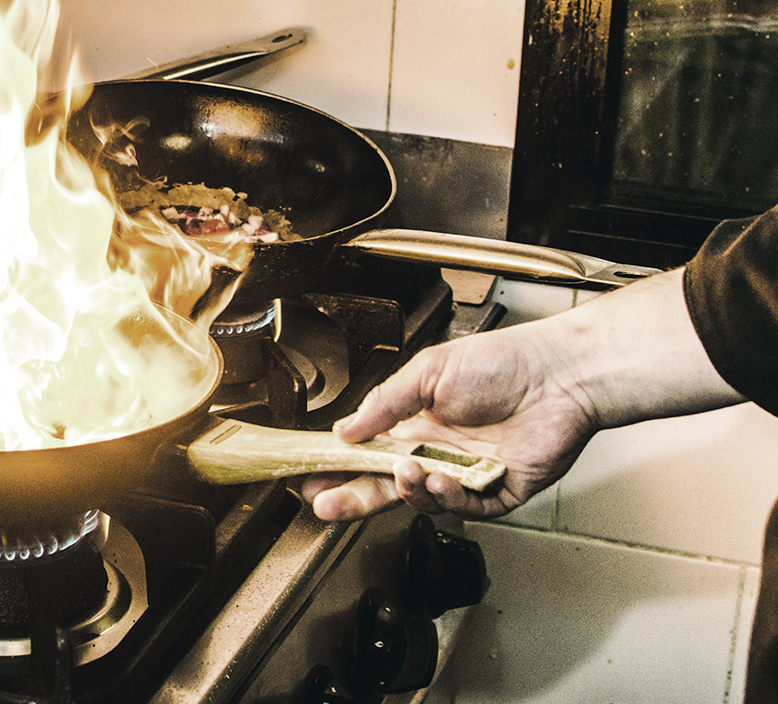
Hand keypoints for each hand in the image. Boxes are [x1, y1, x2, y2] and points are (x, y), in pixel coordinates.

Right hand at [301, 268, 740, 521]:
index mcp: (414, 423)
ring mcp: (466, 474)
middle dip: (352, 498)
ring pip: (423, 500)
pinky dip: (449, 498)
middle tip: (325, 506)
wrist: (558, 373)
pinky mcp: (499, 491)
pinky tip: (442, 480)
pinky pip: (466, 508)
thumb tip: (345, 430)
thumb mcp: (427, 371)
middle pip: (385, 485)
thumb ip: (384, 403)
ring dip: (407, 492)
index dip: (339, 468)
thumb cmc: (501, 361)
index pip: (367, 454)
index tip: (311, 478)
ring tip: (406, 473)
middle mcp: (437, 452)